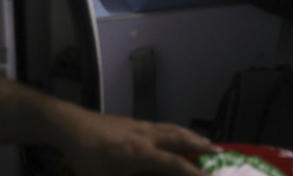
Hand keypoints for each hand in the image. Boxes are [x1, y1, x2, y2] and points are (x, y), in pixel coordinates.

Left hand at [57, 107, 216, 175]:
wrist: (71, 125)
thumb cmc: (86, 157)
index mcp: (140, 153)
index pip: (174, 163)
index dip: (193, 173)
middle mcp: (146, 137)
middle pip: (180, 138)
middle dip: (201, 145)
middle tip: (221, 152)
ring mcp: (140, 126)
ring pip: (172, 128)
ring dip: (191, 135)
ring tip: (205, 141)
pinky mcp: (134, 122)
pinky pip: (162, 125)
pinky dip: (175, 130)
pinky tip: (176, 134)